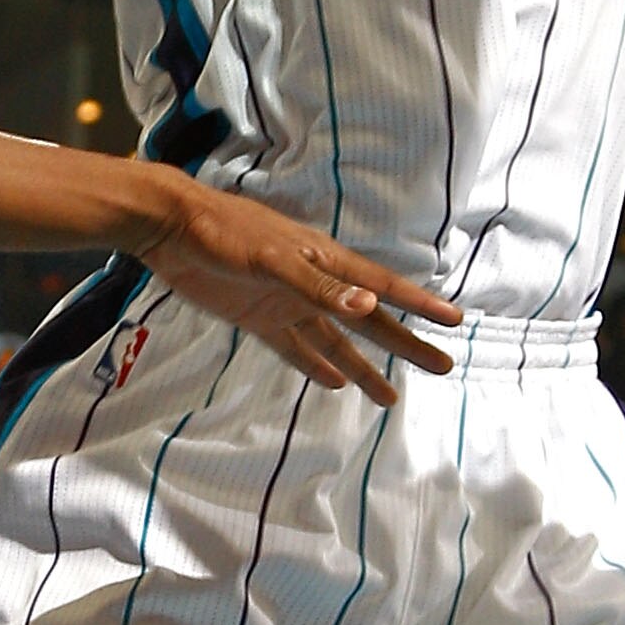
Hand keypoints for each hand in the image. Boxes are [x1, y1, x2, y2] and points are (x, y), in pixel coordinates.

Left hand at [145, 175, 461, 401]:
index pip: (382, 287)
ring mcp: (287, 303)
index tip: (454, 321)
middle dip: (405, 343)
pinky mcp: (258, 318)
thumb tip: (367, 304)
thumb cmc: (225, 232)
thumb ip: (318, 285)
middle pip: (369, 320)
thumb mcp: (273, 258)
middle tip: (442, 366)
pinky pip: (295, 348)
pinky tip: (335, 384)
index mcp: (326, 260)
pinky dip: (315, 366)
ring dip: (363, 368)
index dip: (419, 304)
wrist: (170, 229)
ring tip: (390, 396)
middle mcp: (314, 284)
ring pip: (336, 342)